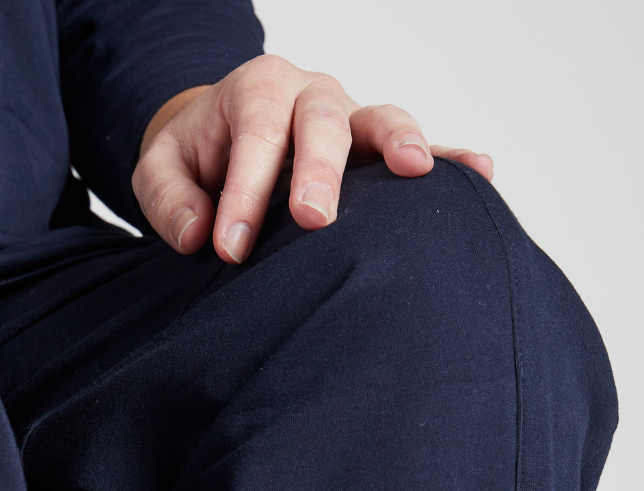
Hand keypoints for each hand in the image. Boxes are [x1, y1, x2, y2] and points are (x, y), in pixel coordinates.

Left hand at [133, 56, 492, 262]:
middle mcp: (311, 94)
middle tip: (313, 219)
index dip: (245, 194)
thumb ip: (168, 198)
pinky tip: (482, 171)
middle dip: (320, 171)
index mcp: (257, 90)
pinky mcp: (377, 148)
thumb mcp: (161, 170)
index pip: (256, 137)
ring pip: (379, 121)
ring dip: (399, 145)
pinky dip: (451, 157)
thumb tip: (197, 235)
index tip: (230, 248)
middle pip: (322, 123)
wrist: (225, 135)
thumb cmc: (198, 157)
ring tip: (416, 171)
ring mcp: (351, 118)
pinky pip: (420, 147)